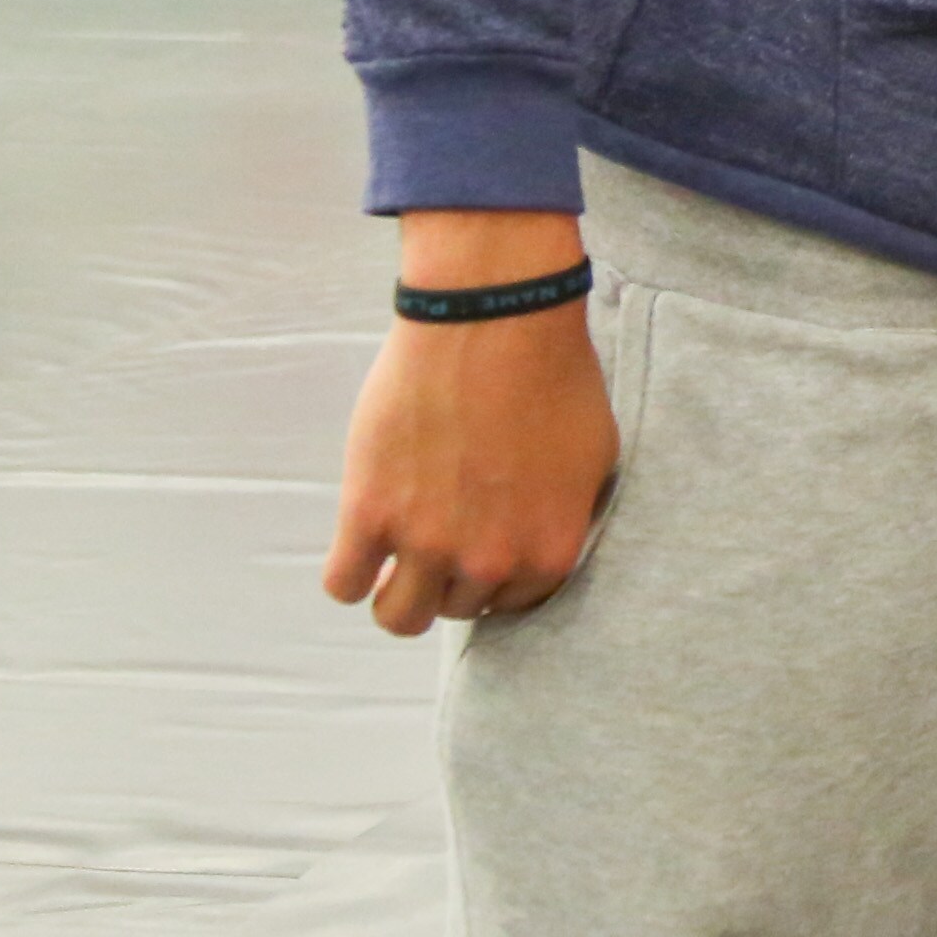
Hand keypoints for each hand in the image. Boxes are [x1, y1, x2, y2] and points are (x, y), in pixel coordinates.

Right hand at [324, 213, 617, 636]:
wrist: (494, 319)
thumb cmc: (550, 373)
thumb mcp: (594, 456)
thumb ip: (568, 516)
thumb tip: (544, 545)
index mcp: (549, 552)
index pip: (514, 606)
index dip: (496, 577)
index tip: (483, 546)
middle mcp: (489, 562)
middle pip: (457, 608)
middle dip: (450, 576)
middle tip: (444, 531)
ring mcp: (427, 543)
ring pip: (398, 616)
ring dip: (398, 591)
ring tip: (399, 554)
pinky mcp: (370, 515)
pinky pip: (342, 584)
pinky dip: (350, 572)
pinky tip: (363, 542)